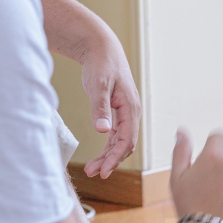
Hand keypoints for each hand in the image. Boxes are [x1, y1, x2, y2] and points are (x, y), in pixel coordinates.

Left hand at [81, 36, 140, 177]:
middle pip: (125, 144)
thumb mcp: (99, 85)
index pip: (127, 140)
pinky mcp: (116, 111)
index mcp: (131, 108)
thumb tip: (103, 131)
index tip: (102, 171)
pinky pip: (115, 134)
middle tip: (93, 174)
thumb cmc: (101, 64)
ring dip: (108, 156)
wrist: (101, 48)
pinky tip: (98, 155)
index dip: (115, 158)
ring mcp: (125, 112)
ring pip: (120, 141)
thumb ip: (101, 108)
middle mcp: (131, 112)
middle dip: (110, 161)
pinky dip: (107, 146)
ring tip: (91, 169)